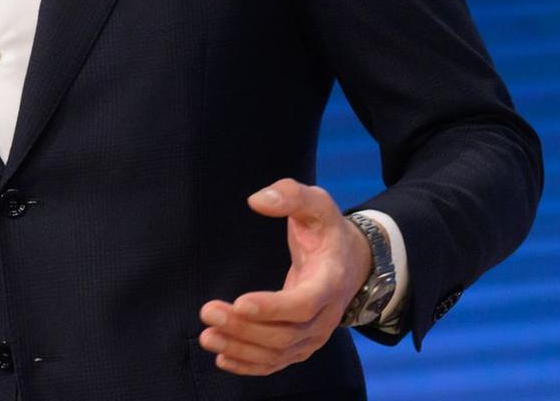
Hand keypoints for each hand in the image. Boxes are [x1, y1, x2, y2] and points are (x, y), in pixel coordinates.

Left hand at [197, 178, 371, 375]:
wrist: (351, 262)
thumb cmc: (326, 230)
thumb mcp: (317, 203)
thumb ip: (290, 195)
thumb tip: (257, 200)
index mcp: (330, 281)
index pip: (304, 304)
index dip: (274, 307)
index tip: (240, 302)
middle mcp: (326, 315)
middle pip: (285, 333)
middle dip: (244, 327)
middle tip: (208, 311)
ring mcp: (315, 335)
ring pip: (279, 352)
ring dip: (241, 348)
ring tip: (207, 337)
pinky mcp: (302, 344)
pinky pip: (277, 362)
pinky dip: (250, 365)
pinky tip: (222, 359)